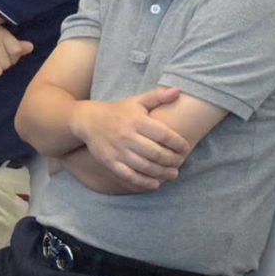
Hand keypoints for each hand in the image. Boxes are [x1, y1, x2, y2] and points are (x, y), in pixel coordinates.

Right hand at [71, 87, 189, 190]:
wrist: (88, 120)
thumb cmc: (119, 111)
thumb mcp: (137, 101)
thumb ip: (158, 96)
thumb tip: (177, 90)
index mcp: (137, 121)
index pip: (163, 134)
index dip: (177, 143)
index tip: (186, 148)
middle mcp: (127, 136)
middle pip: (155, 153)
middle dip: (172, 160)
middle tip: (181, 162)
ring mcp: (117, 151)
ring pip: (144, 166)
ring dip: (161, 173)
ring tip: (173, 174)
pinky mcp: (109, 162)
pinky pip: (128, 176)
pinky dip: (143, 182)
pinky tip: (155, 184)